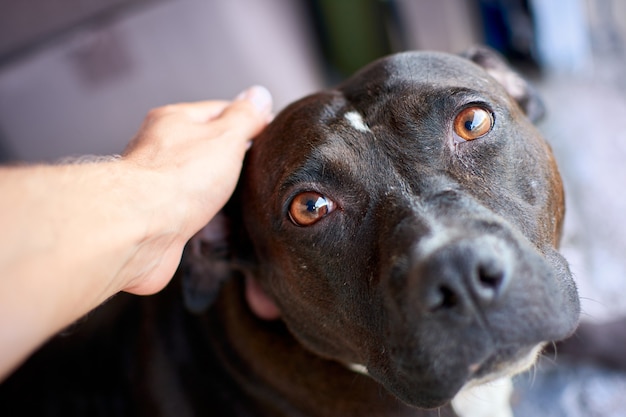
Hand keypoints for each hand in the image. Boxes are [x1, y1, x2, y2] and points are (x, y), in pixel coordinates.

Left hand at [120, 86, 272, 294]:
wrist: (141, 227)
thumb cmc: (180, 177)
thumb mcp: (225, 137)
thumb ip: (244, 117)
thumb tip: (259, 95)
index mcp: (174, 120)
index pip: (219, 110)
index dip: (247, 120)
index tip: (270, 132)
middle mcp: (160, 148)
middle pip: (205, 145)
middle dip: (233, 157)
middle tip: (260, 168)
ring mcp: (156, 183)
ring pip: (196, 180)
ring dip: (218, 189)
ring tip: (244, 198)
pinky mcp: (156, 214)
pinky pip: (189, 208)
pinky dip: (205, 214)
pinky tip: (219, 222)